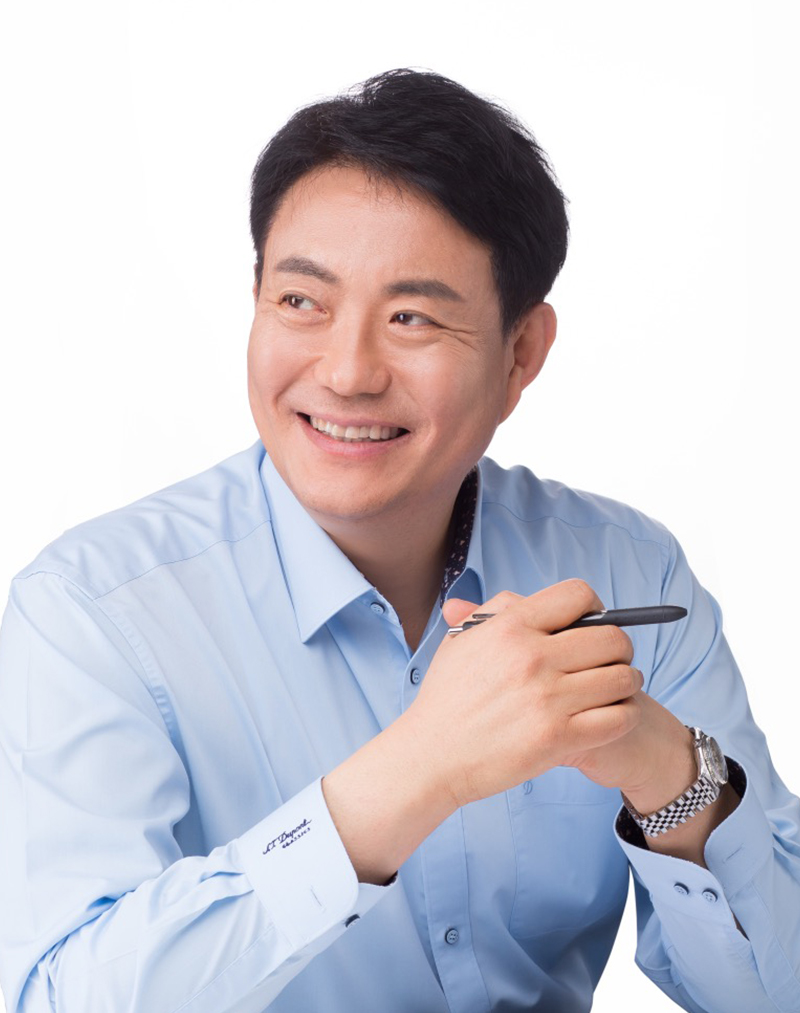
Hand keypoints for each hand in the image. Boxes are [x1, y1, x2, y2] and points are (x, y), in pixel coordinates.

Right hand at [406, 579, 643, 809]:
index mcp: (510, 626)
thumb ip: (494, 613)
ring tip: (619, 687)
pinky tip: (614, 715)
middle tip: (612, 659)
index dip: (594, 606)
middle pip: (611, 637)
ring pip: (622, 678)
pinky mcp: (557, 738)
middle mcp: (531, 657)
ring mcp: (547, 699)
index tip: (593, 623)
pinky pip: (619, 718)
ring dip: (627, 681)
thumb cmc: (445, 699)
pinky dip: (625, 714)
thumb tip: (527, 599)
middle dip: (619, 647)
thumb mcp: (460, 641)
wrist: (430, 756)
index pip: (578, 595)